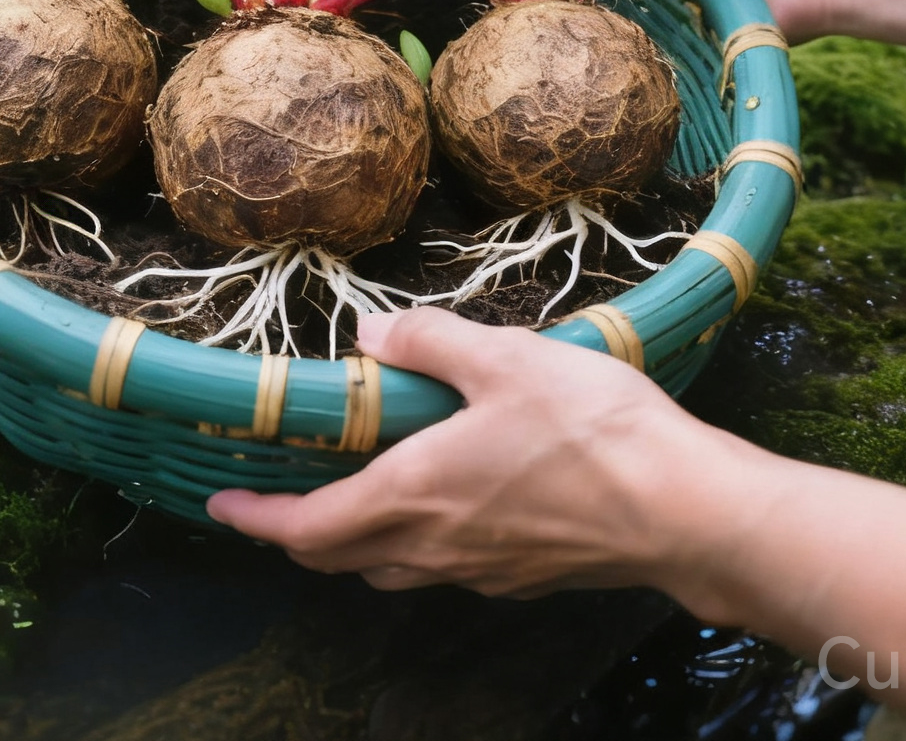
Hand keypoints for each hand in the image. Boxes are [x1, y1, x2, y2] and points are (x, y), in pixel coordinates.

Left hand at [207, 308, 752, 597]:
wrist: (684, 510)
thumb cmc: (592, 430)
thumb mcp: (504, 357)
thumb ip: (429, 341)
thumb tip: (367, 330)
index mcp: (414, 495)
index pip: (308, 529)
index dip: (256, 519)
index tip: (220, 503)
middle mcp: (436, 547)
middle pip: (341, 557)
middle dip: (297, 532)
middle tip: (273, 497)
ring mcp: (482, 571)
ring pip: (391, 568)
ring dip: (356, 539)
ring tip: (349, 492)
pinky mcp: (524, 574)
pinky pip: (444, 565)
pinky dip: (414, 539)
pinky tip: (440, 496)